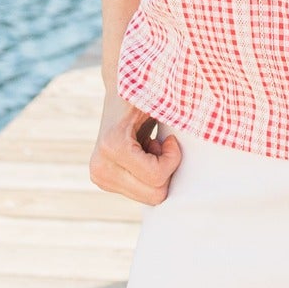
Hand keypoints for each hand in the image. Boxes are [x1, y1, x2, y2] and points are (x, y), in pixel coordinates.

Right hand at [90, 91, 181, 205]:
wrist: (119, 90)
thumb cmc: (147, 93)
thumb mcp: (162, 102)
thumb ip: (176, 116)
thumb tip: (188, 134)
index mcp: (112, 146)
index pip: (156, 176)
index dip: (172, 158)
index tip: (171, 139)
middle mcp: (100, 167)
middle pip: (153, 195)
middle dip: (165, 169)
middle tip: (159, 144)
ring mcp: (100, 177)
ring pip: (149, 197)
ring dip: (157, 172)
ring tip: (149, 147)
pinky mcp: (103, 182)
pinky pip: (142, 194)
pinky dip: (149, 176)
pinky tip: (142, 154)